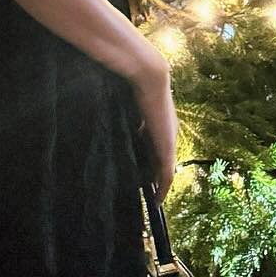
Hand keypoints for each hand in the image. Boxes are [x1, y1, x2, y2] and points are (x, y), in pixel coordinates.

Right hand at [131, 58, 178, 201]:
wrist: (150, 77)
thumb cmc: (135, 83)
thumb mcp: (128, 103)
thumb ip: (124, 114)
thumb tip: (107, 114)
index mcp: (158, 124)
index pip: (153, 148)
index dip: (147, 162)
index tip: (138, 174)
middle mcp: (167, 135)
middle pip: (160, 162)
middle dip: (153, 176)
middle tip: (143, 192)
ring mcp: (168, 142)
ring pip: (165, 171)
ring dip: (158, 185)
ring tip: (149, 199)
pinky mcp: (167, 148)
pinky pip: (166, 175)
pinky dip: (163, 188)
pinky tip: (156, 199)